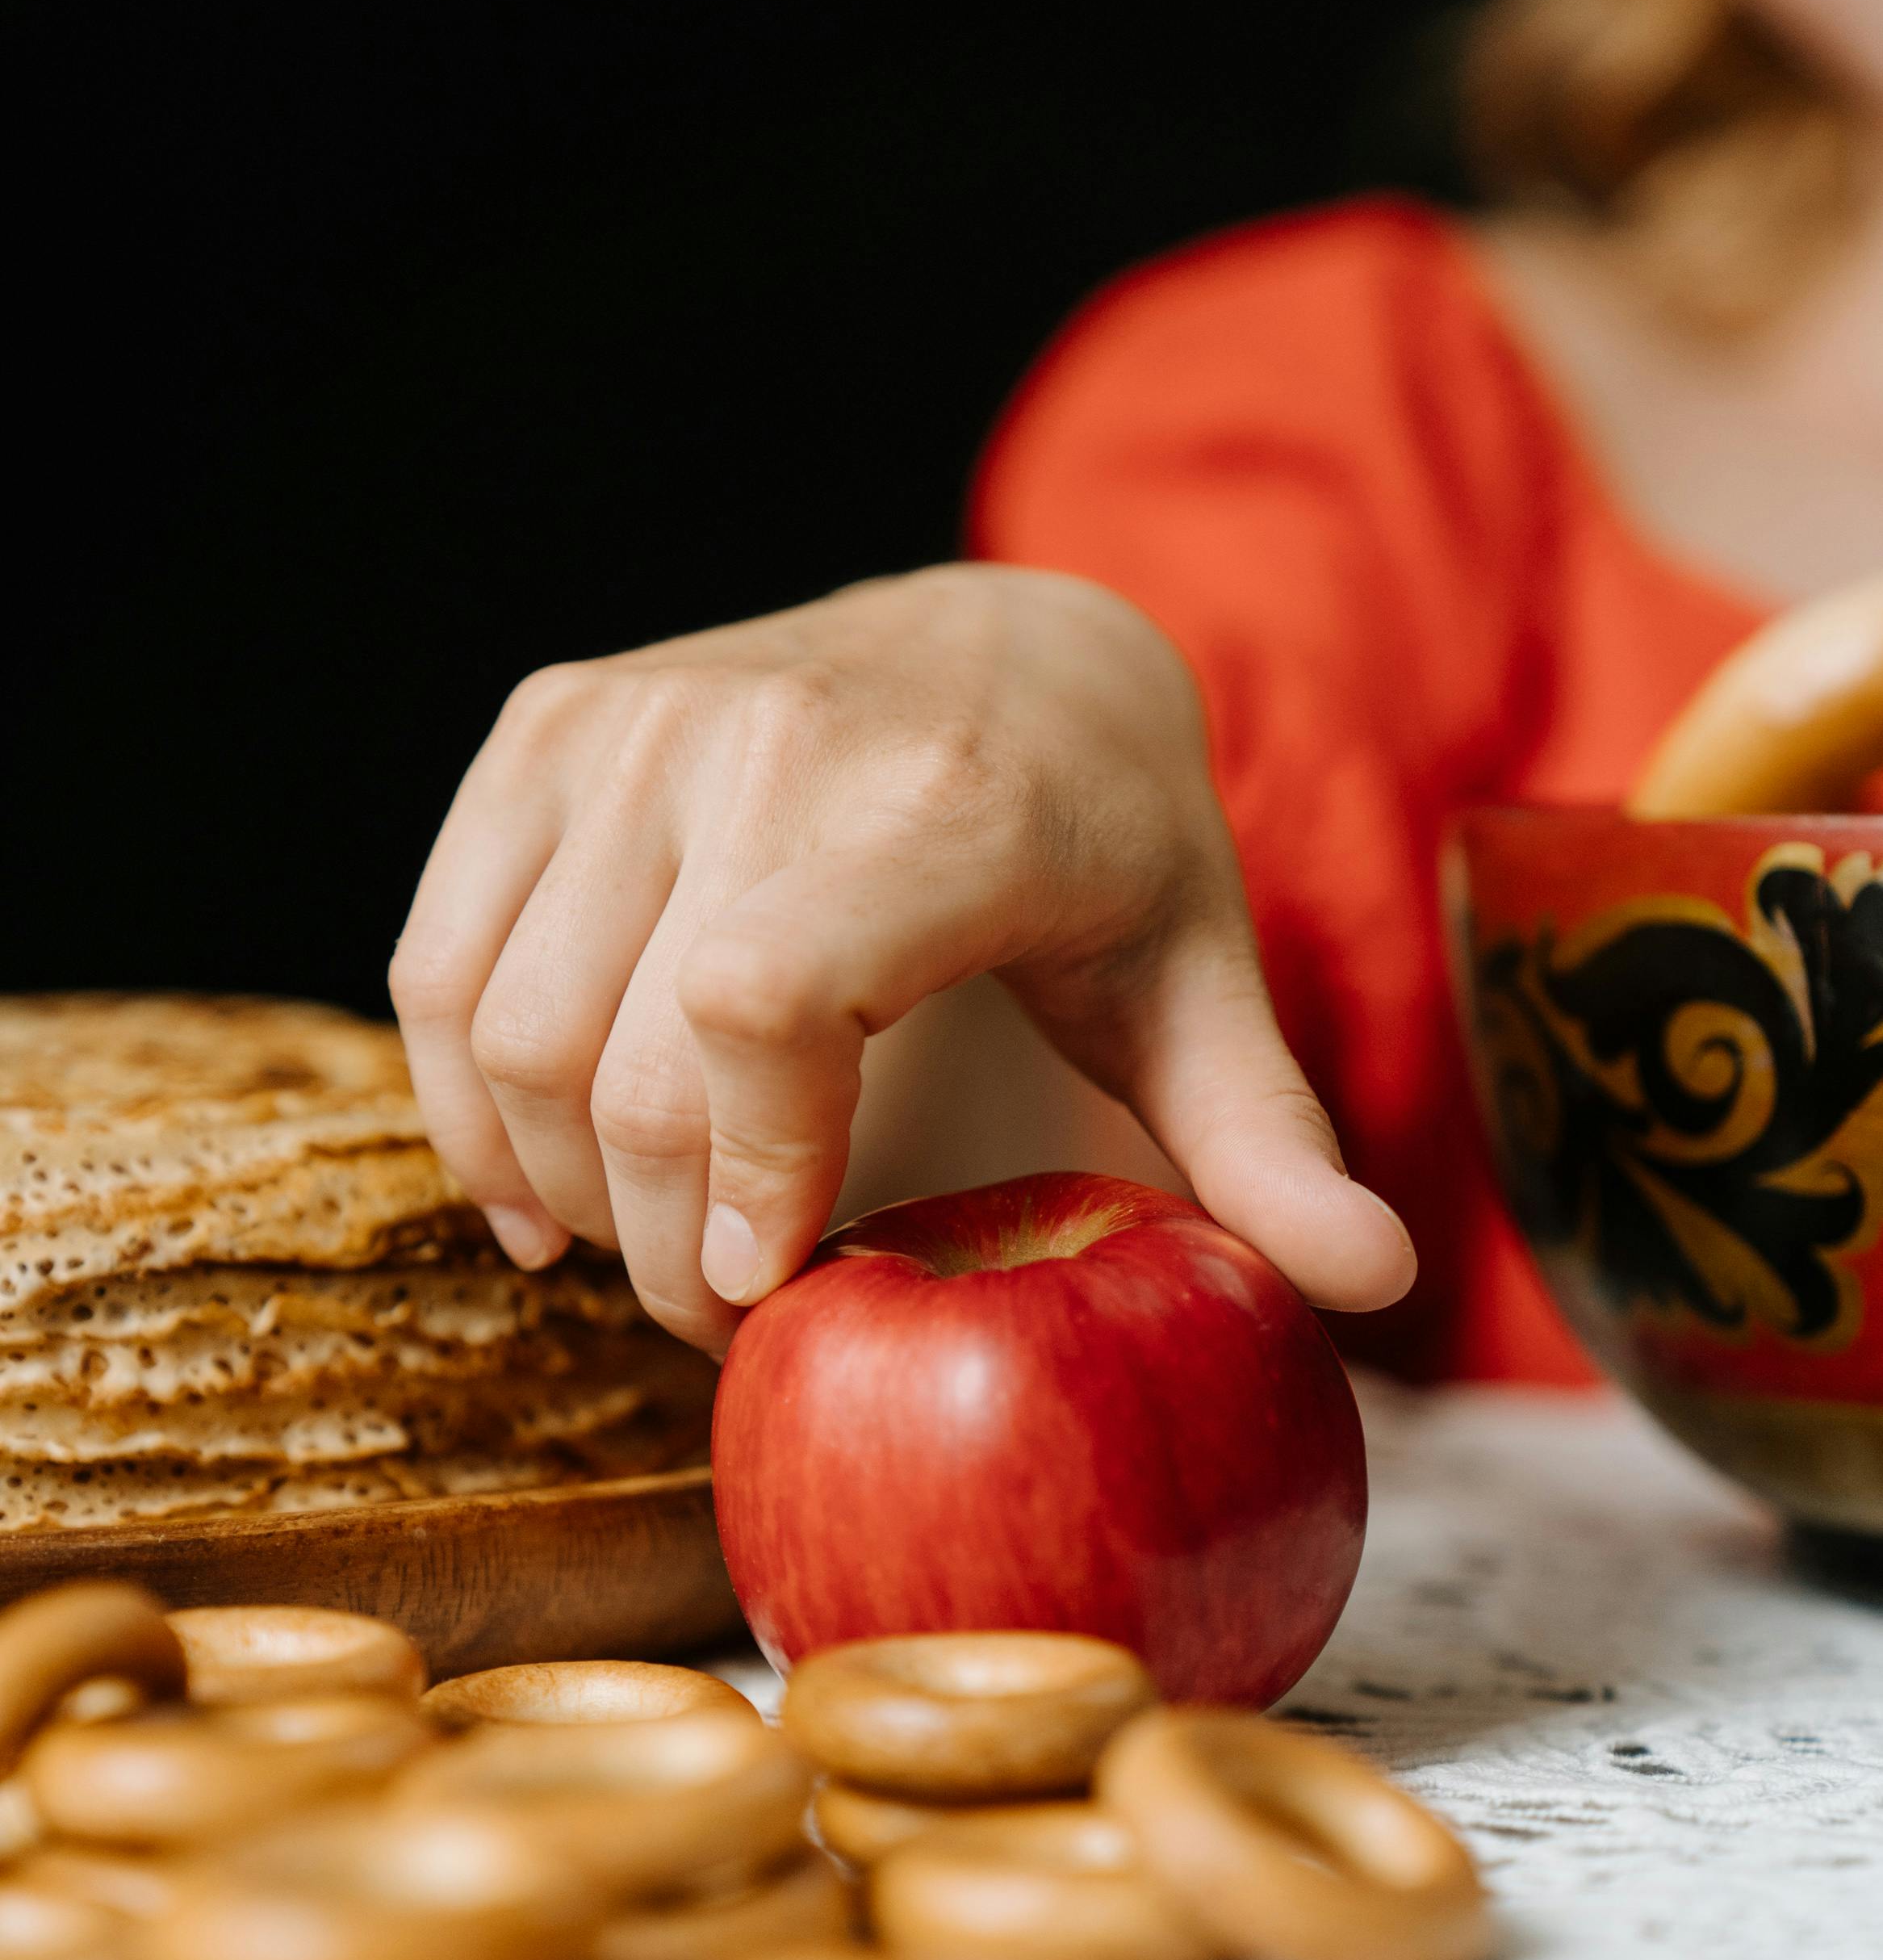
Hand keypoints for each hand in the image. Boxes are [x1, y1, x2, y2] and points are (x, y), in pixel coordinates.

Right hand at [391, 564, 1414, 1352]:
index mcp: (944, 803)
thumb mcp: (1202, 985)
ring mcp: (637, 722)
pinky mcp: (547, 727)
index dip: (743, 1174)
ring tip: (654, 1248)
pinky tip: (542, 1181)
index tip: (779, 1284)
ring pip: (507, 1030)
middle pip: (622, 1066)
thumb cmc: (1106, 844)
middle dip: (667, 1244)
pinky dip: (466, 1102)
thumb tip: (1376, 1290)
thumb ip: (1268, 1143)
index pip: (763, 999)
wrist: (1005, 643)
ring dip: (564, 1190)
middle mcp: (768, 734)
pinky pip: (437, 964)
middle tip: (740, 1315)